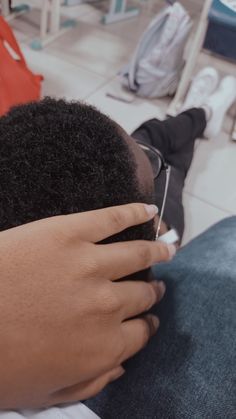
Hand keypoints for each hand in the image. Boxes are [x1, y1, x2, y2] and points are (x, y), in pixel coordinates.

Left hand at [0, 203, 174, 408]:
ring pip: (137, 254)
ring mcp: (91, 264)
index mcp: (103, 346)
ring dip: (157, 250)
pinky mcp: (71, 233)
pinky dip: (135, 213)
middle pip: (142, 294)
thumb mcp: (45, 394)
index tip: (149, 317)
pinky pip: (114, 219)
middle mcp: (107, 305)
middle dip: (152, 291)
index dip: (148, 324)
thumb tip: (120, 366)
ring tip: (167, 247)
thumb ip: (91, 383)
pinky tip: (148, 211)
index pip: (142, 333)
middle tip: (155, 286)